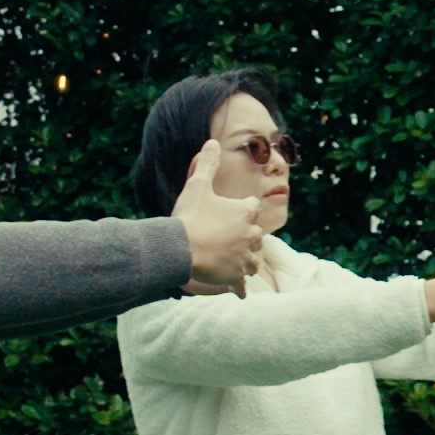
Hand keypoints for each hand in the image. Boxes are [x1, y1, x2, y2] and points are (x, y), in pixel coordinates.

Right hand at [172, 138, 265, 291]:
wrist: (178, 249)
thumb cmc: (189, 217)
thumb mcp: (196, 186)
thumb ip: (207, 165)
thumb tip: (212, 142)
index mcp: (245, 211)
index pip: (252, 206)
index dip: (243, 208)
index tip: (233, 212)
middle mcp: (250, 234)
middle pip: (256, 235)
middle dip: (247, 237)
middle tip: (232, 239)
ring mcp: (244, 257)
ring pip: (254, 260)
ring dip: (247, 261)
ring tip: (236, 261)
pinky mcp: (236, 276)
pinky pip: (242, 285)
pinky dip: (239, 287)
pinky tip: (237, 292)